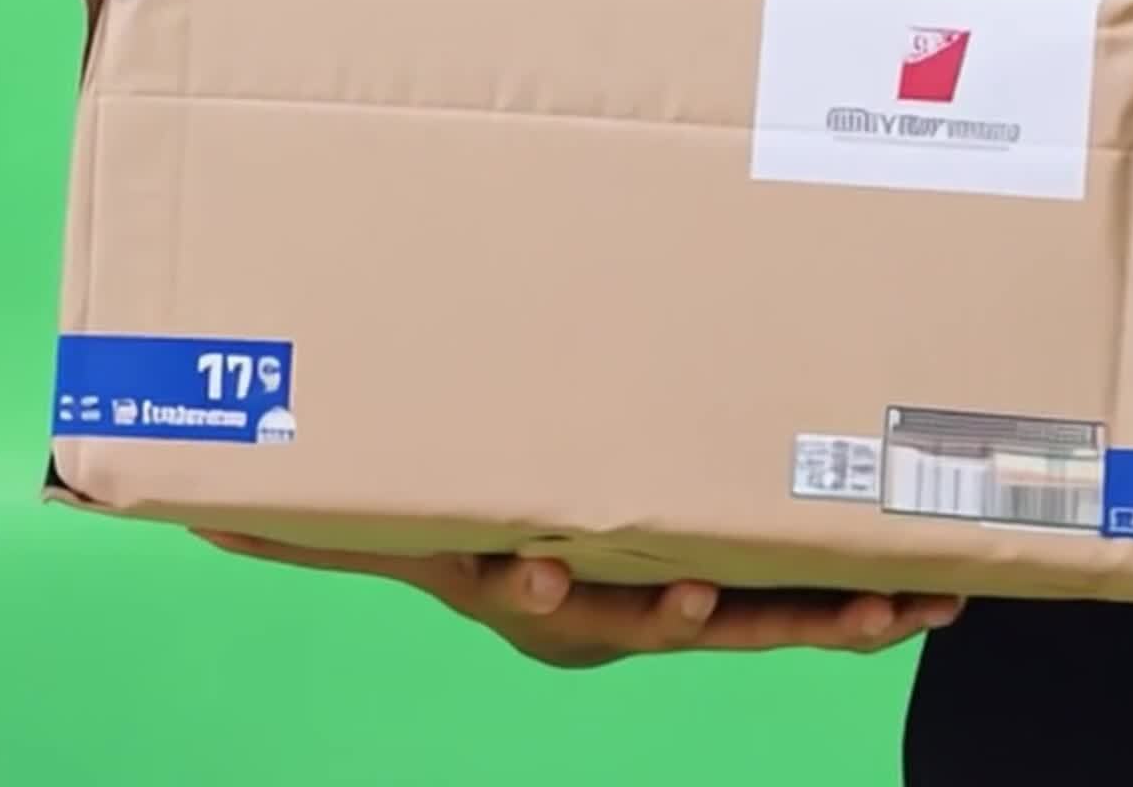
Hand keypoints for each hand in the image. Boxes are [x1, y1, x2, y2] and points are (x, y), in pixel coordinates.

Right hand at [195, 530, 961, 666]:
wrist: (541, 577)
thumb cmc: (468, 538)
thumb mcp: (385, 532)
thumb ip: (298, 525)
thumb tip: (193, 510)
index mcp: (539, 587)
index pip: (534, 592)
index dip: (543, 584)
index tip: (541, 570)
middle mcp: (619, 608)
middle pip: (677, 619)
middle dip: (733, 612)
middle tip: (775, 597)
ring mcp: (689, 606)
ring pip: (769, 622)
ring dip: (838, 616)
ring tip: (911, 605)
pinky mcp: (748, 590)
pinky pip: (812, 601)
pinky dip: (868, 597)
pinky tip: (939, 591)